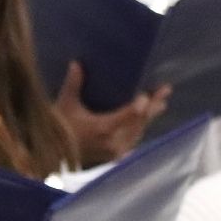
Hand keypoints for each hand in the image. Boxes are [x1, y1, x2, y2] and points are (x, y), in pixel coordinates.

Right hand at [54, 62, 169, 167]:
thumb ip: (73, 84)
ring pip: (139, 132)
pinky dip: (140, 127)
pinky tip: (146, 118)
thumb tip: (76, 63)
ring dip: (150, 117)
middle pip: (139, 122)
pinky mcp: (116, 157)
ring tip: (161, 102)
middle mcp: (114, 142)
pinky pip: (133, 140)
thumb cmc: (60, 128)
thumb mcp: (65, 105)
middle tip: (165, 91)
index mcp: (103, 129)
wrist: (54, 156)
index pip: (130, 115)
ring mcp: (117, 152)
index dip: (142, 104)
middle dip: (153, 106)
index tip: (149, 94)